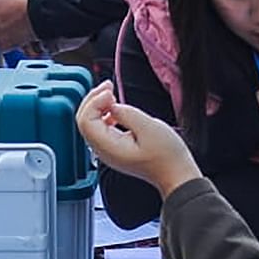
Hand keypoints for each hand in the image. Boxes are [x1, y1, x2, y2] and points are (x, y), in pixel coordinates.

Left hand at [76, 82, 201, 196]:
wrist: (175, 173)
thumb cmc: (166, 156)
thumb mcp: (150, 128)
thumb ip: (127, 114)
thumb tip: (112, 105)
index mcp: (109, 148)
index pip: (86, 121)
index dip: (94, 101)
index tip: (111, 92)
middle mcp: (103, 151)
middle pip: (84, 121)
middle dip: (93, 99)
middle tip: (108, 86)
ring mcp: (107, 150)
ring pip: (90, 123)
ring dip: (97, 104)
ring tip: (111, 92)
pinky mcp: (113, 147)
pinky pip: (99, 127)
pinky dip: (103, 113)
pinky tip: (114, 106)